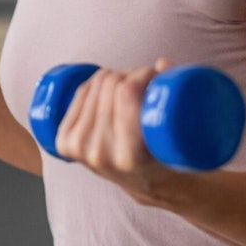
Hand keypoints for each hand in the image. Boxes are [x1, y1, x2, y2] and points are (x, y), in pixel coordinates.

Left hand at [54, 59, 177, 202]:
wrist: (144, 182)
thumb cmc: (167, 152)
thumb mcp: (180, 132)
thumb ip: (176, 93)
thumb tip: (161, 64)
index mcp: (130, 155)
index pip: (127, 92)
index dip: (143, 73)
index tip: (155, 75)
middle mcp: (100, 153)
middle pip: (110, 84)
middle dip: (131, 73)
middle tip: (145, 81)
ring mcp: (79, 149)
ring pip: (94, 86)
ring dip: (114, 77)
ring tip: (130, 88)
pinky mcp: (65, 142)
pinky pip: (79, 94)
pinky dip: (94, 84)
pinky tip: (107, 87)